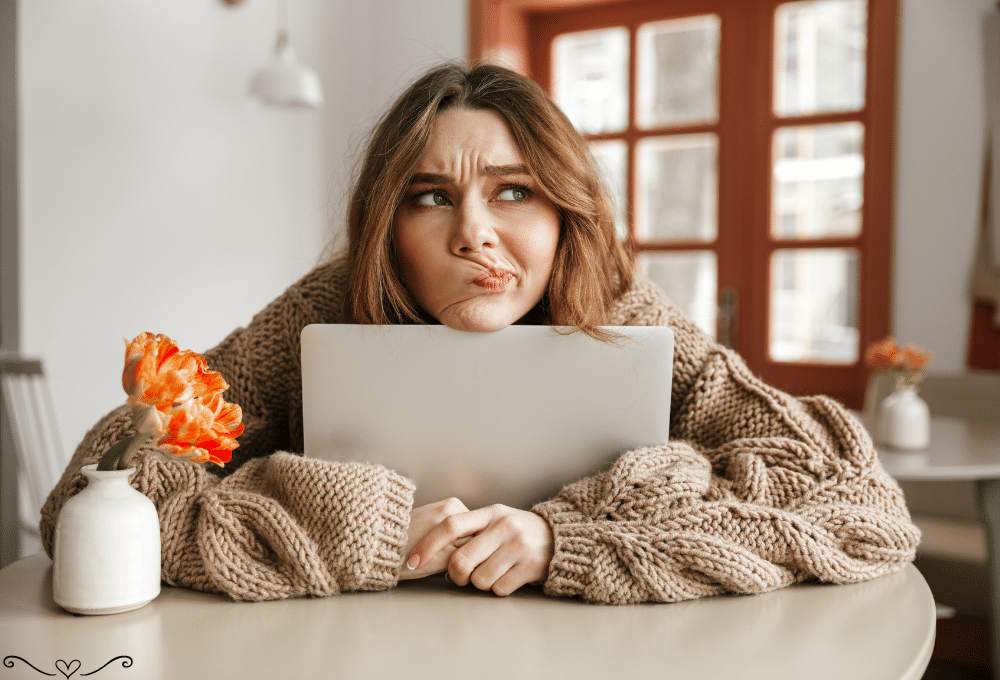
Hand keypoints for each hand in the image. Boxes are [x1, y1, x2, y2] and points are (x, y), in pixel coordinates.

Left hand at [407, 504, 554, 595]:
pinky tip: (508, 576)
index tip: (412, 561)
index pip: (450, 525)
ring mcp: (517, 546)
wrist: (559, 538)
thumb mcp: (495, 520)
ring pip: (479, 579)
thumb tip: (431, 550)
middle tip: (462, 576)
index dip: (428, 544)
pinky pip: (499, 589)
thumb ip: (469, 529)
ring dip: (480, 583)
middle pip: (461, 561)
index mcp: (489, 513)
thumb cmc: (516, 532)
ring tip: (492, 571)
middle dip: (456, 575)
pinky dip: (499, 588)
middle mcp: (503, 526)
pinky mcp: (530, 567)